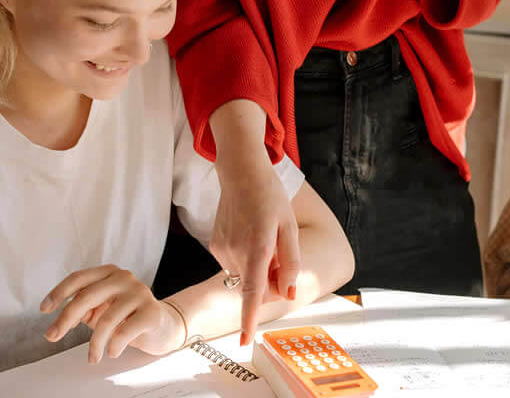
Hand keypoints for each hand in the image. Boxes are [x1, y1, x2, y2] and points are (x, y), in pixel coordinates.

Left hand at [40, 265, 183, 362]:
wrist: (162, 325)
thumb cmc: (127, 316)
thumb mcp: (102, 308)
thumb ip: (84, 307)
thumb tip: (64, 319)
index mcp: (110, 273)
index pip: (79, 278)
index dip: (59, 293)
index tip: (44, 310)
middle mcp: (124, 278)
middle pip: (87, 296)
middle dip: (65, 319)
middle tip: (52, 337)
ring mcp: (139, 293)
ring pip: (106, 319)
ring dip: (94, 344)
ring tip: (93, 357)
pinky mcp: (151, 311)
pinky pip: (125, 331)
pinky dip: (113, 346)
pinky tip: (112, 351)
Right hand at [210, 164, 299, 344]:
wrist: (240, 174)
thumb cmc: (270, 197)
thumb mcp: (289, 227)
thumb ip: (290, 261)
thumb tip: (287, 293)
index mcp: (257, 246)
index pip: (252, 291)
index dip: (249, 318)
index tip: (245, 340)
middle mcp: (235, 251)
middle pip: (255, 287)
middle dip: (271, 282)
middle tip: (281, 256)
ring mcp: (221, 249)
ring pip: (245, 276)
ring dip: (258, 269)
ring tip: (264, 238)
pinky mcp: (215, 245)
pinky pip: (235, 264)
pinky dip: (246, 260)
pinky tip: (250, 235)